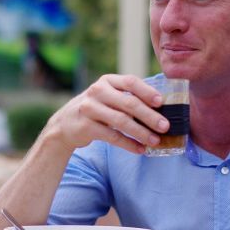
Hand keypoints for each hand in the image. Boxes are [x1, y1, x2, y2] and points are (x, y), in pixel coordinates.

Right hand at [46, 74, 169, 153]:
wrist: (65, 124)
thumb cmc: (96, 109)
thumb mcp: (108, 96)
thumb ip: (128, 97)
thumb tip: (160, 109)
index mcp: (107, 81)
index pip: (130, 82)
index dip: (147, 91)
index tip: (161, 102)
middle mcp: (97, 92)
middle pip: (128, 103)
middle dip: (149, 116)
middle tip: (165, 126)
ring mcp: (90, 109)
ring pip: (121, 121)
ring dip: (141, 132)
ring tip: (155, 141)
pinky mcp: (86, 127)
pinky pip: (112, 137)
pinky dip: (128, 144)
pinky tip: (140, 149)